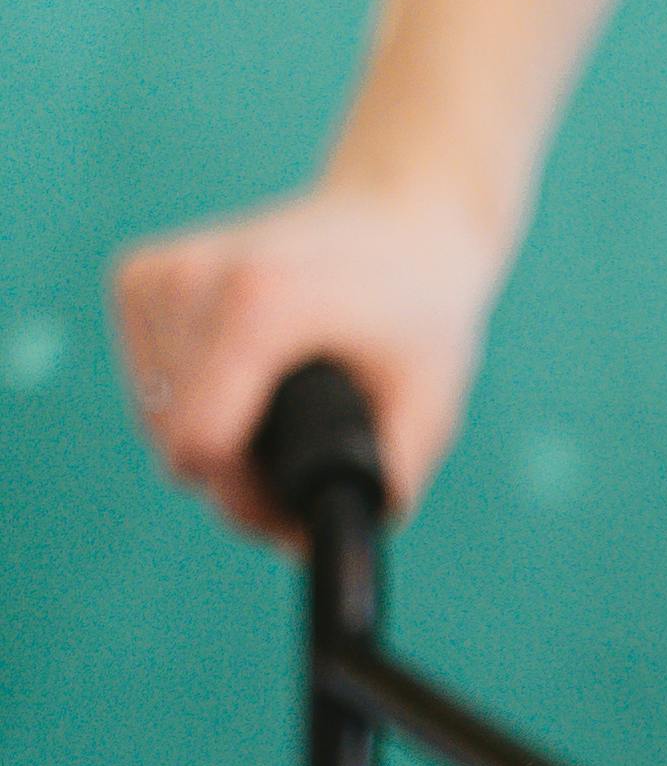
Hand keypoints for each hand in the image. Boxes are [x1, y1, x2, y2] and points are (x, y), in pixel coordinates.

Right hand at [111, 171, 503, 536]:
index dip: (250, 500)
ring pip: (156, 416)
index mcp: (259, 302)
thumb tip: (311, 547)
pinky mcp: (138, 274)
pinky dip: (190, 398)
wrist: (398, 219)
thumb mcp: (428, 409)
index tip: (296, 506)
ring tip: (282, 414)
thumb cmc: (419, 315)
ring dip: (212, 437)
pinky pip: (147, 381)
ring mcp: (160, 272)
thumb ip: (381, 488)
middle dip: (234, 475)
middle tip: (303, 460)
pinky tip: (245, 379)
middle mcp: (195, 277)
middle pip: (176, 440)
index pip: (202, 445)